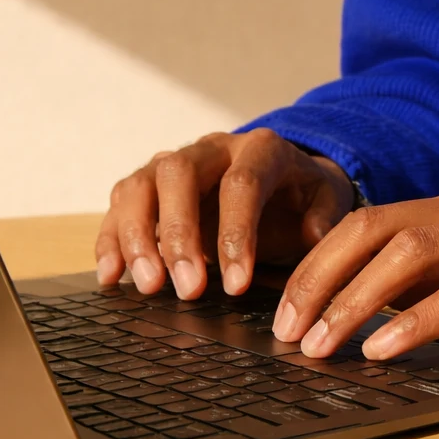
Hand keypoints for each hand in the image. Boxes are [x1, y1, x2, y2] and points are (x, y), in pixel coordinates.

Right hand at [95, 129, 355, 298]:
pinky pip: (119, 205)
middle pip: (178, 175)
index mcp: (260, 149)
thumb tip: (311, 236)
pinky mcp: (148, 187)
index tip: (237, 284)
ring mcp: (173, 164)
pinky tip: (111, 278)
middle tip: (188, 290)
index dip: (236, 233)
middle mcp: (210, 148)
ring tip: (148, 287)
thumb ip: (325, 218)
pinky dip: (111, 240)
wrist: (285, 181)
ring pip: (139, 186)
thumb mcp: (327, 202)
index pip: (241, 183)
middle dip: (179, 235)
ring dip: (136, 237)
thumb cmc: (303, 197)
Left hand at [270, 188, 438, 360]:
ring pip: (408, 254)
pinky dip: (416, 321)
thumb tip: (379, 313)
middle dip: (318, 278)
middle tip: (284, 330)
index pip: (368, 222)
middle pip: (374, 228)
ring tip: (321, 344)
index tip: (286, 310)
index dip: (319, 263)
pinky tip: (383, 350)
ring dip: (354, 300)